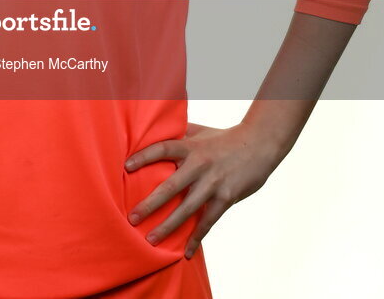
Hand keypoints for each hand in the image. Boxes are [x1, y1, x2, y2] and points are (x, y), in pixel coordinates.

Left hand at [124, 121, 279, 258]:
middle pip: (170, 186)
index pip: (162, 148)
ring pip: (187, 209)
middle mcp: (199, 165)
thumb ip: (179, 134)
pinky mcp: (226, 197)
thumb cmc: (224, 138)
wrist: (258, 145)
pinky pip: (208, 221)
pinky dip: (197, 238)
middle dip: (150, 204)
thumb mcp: (200, 131)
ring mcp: (213, 183)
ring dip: (169, 226)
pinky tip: (187, 252)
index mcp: (190, 146)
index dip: (144, 156)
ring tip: (151, 240)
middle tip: (132, 218)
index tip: (126, 167)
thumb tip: (154, 131)